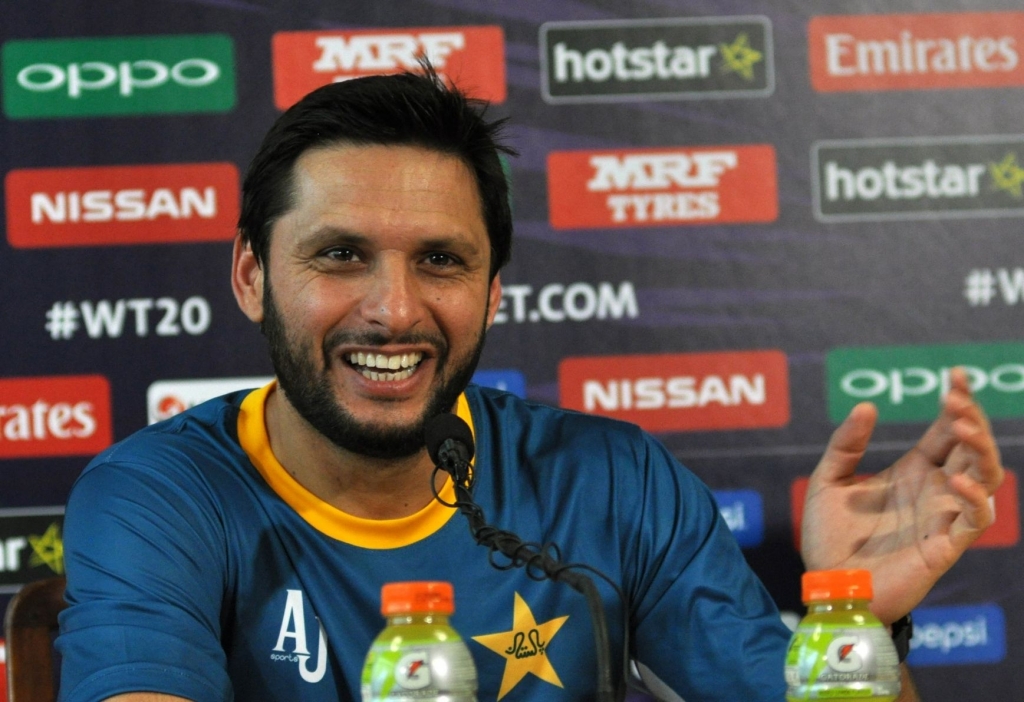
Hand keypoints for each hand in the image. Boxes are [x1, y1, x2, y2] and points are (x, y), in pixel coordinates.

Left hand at [800, 367, 1003, 623]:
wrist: (826, 587)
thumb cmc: (828, 539)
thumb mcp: (828, 481)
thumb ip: (845, 445)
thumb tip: (868, 405)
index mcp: (913, 472)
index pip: (947, 431)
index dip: (957, 403)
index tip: (955, 375)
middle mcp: (934, 491)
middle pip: (972, 448)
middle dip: (972, 419)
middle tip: (956, 397)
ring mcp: (943, 517)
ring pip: (986, 479)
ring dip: (981, 450)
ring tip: (962, 425)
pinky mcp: (944, 547)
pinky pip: (975, 520)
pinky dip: (974, 497)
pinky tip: (956, 478)